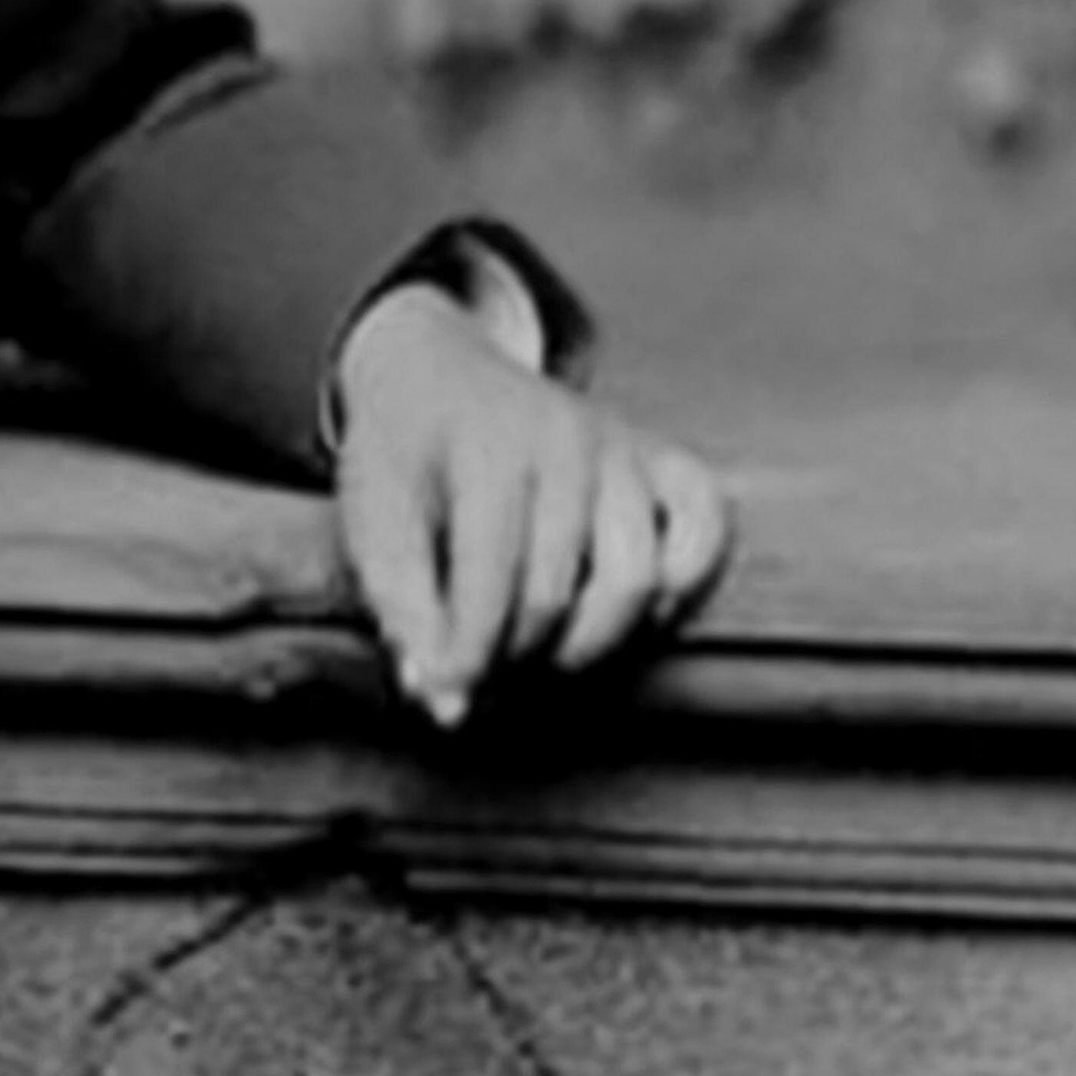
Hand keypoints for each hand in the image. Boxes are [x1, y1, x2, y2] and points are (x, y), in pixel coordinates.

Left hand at [330, 284, 733, 728]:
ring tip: (539, 646)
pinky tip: (627, 610)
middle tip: (482, 662)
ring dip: (587, 638)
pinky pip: (704, 528)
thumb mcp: (371, 518)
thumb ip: (400, 610)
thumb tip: (445, 704)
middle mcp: (565, 439)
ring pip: (635, 578)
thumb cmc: (402, 455)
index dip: (463, 652)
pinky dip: (680, 583)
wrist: (438, 371)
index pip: (487, 577)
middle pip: (554, 591)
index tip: (444, 691)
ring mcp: (622, 446)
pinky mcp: (661, 457)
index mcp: (485, 445)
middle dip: (512, 650)